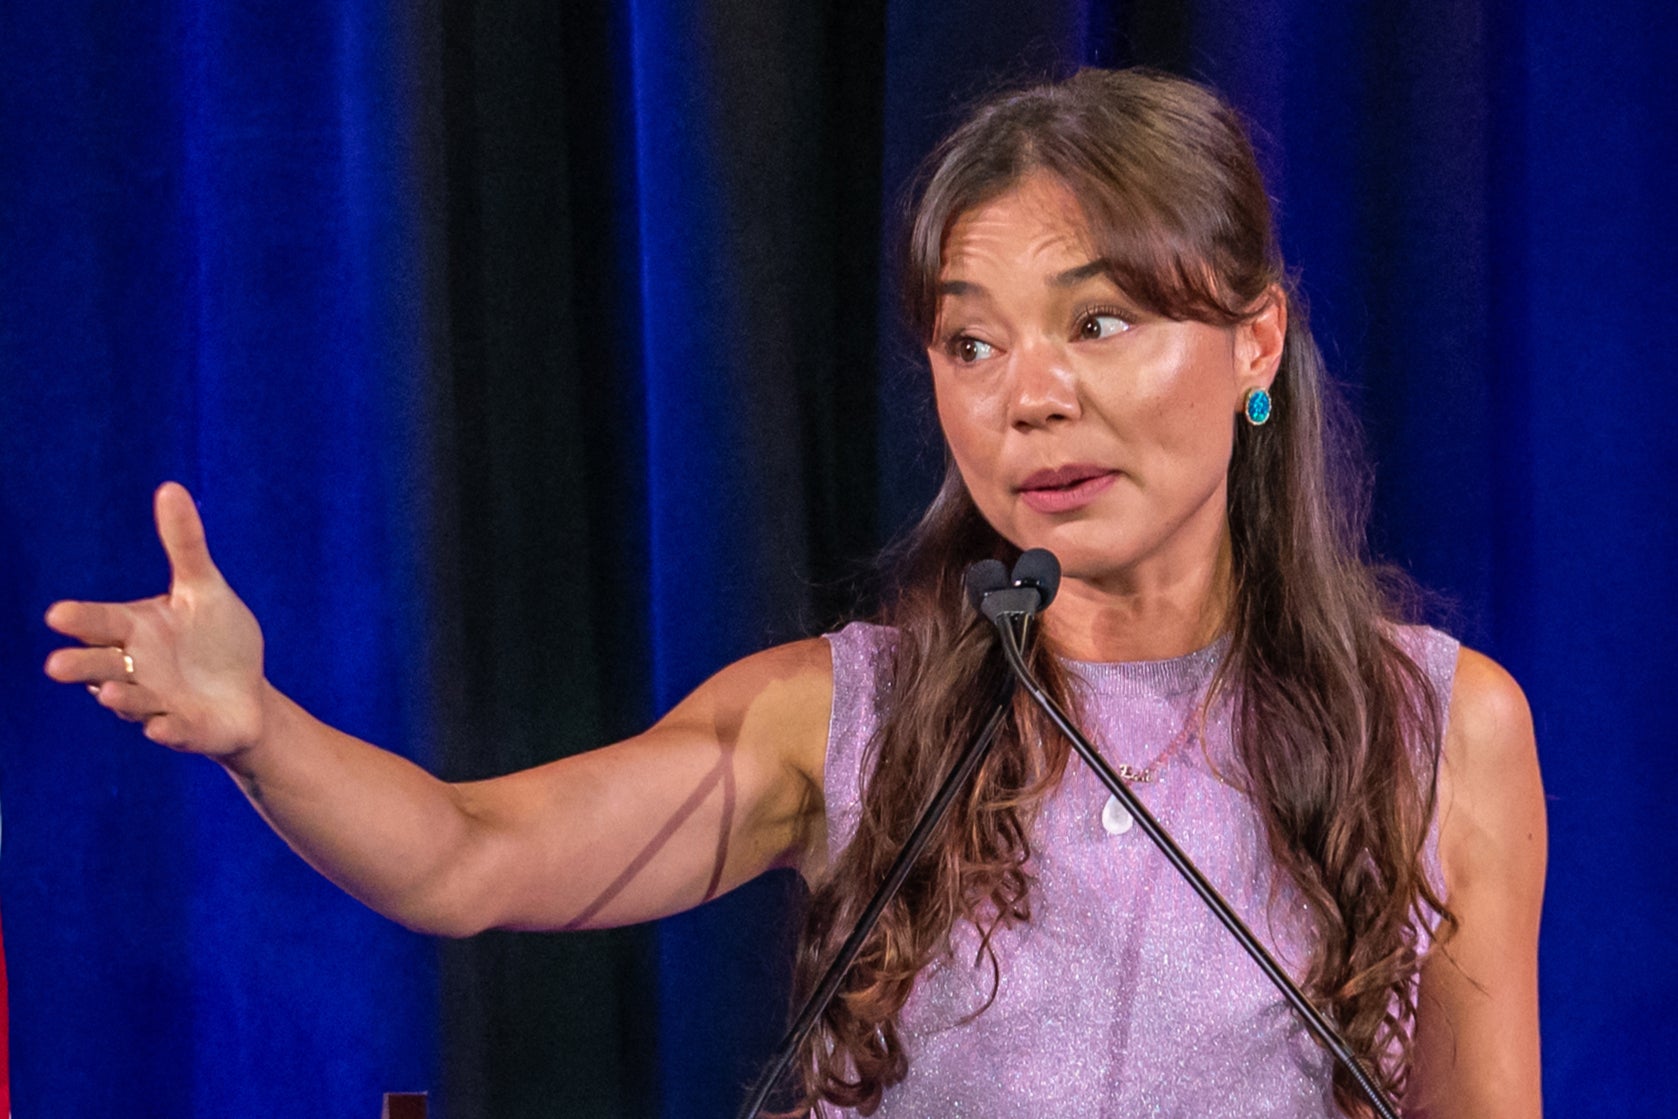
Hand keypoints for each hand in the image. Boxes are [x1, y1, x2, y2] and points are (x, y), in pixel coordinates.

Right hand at [43, 482, 266, 756]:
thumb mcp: (205, 588)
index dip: (82, 621)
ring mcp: (157, 703)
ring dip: (120, 698)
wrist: (246, 693)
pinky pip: (173, 732)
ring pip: (131, 701)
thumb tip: (170, 487)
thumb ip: (185, 544)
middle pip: (102, 665)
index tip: (58, 614)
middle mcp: (136, 669)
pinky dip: (167, 731)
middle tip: (56, 664)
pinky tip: (161, 728)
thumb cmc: (216, 638)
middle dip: (81, 665)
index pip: (103, 622)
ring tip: (109, 692)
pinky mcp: (185, 730)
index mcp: (136, 630)